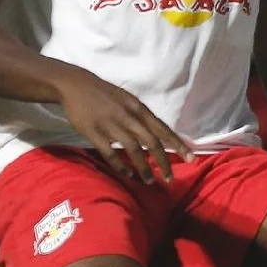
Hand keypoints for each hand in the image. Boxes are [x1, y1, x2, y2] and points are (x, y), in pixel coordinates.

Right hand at [55, 67, 191, 183]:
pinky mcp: (95, 133)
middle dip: (163, 162)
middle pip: (152, 142)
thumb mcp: (128, 100)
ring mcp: (111, 125)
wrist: (76, 85)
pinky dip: (121, 166)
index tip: (190, 158)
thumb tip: (157, 134)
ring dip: (143, 167)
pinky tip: (128, 174)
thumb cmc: (105, 94)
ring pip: (133, 150)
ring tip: (150, 181)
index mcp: (138, 108)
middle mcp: (128, 116)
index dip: (177, 144)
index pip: (163, 129)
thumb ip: (141, 116)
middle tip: (170, 178)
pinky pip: (110, 153)